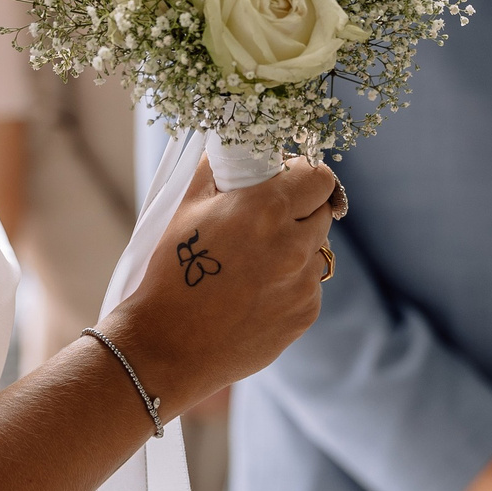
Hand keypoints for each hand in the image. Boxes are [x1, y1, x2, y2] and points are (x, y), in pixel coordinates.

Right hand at [105, 157, 336, 412]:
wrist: (167, 346)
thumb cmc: (171, 272)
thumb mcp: (184, 207)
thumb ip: (218, 168)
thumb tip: (239, 145)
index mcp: (266, 208)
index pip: (320, 177)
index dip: (304, 176)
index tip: (288, 182)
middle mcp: (293, 244)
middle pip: (324, 210)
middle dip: (301, 210)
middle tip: (268, 222)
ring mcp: (303, 283)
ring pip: (317, 250)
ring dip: (296, 248)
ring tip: (254, 264)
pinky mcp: (305, 314)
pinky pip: (309, 285)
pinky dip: (290, 284)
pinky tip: (255, 293)